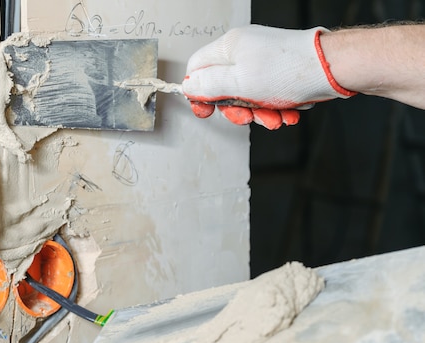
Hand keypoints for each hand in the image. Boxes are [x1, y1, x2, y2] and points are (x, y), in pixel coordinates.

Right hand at [182, 25, 355, 128]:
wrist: (332, 69)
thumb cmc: (288, 71)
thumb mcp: (237, 82)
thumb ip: (207, 86)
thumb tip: (187, 86)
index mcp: (230, 46)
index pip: (197, 67)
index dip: (197, 92)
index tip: (206, 110)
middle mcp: (245, 51)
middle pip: (223, 86)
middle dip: (236, 108)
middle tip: (246, 117)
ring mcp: (263, 62)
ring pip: (247, 95)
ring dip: (259, 113)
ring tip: (274, 119)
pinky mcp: (280, 73)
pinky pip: (267, 95)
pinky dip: (275, 108)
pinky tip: (287, 113)